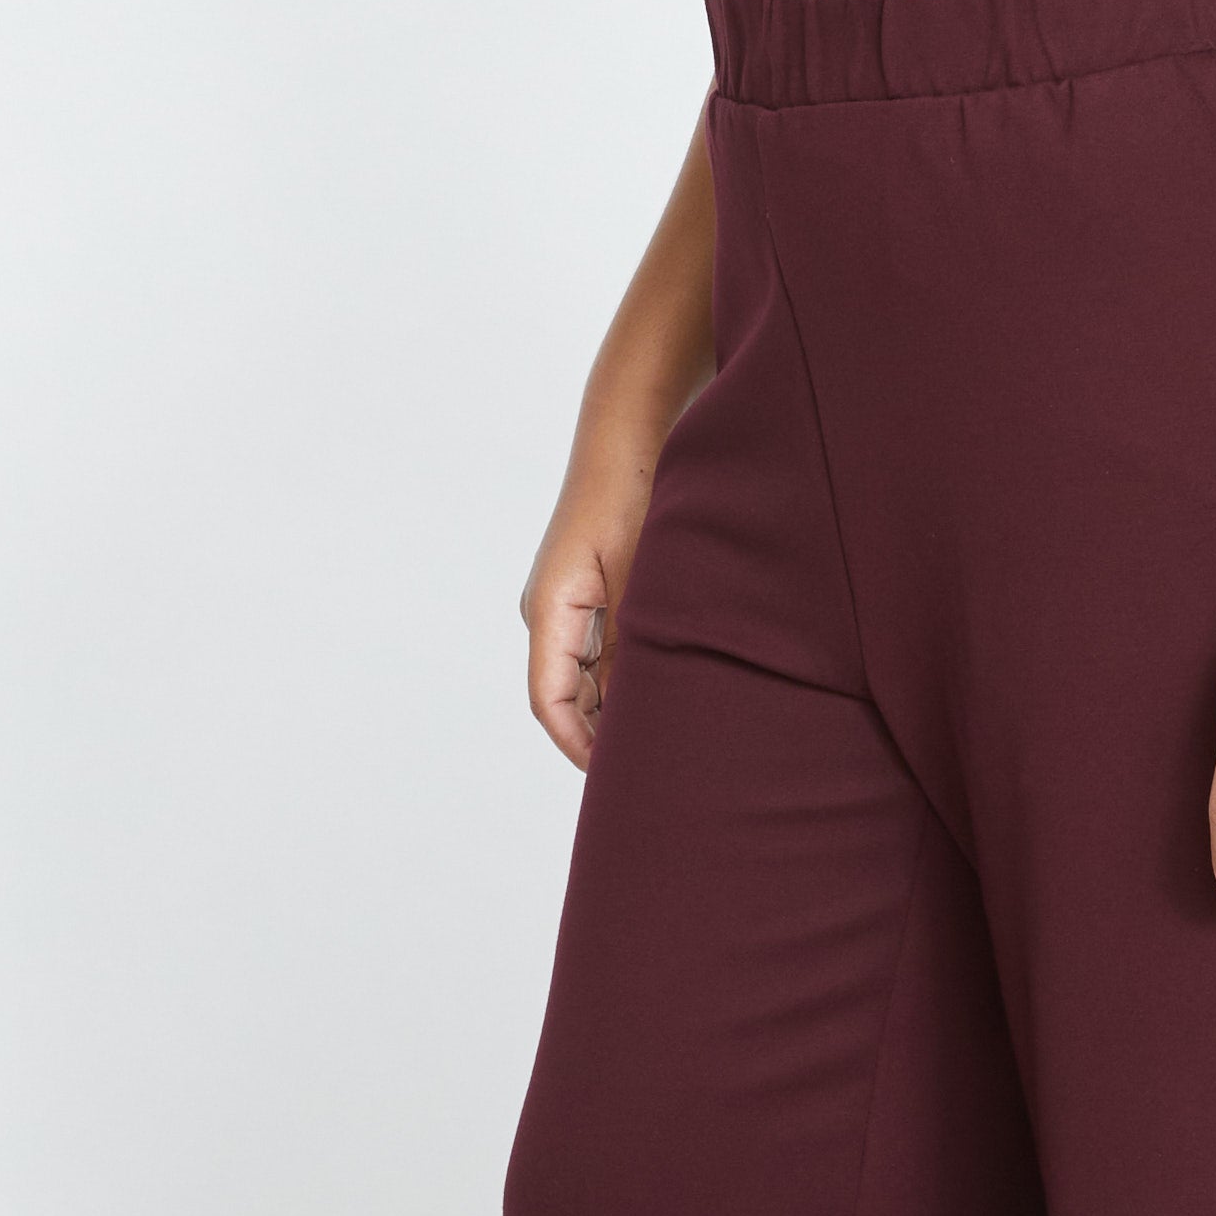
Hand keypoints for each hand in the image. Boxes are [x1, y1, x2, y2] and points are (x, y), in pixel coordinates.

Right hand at [521, 451, 656, 769]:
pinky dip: (626, 678)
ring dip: (617, 707)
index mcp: (550, 610)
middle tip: (650, 770)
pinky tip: (666, 692)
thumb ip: (632, 650)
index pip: (550, 702)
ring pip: (586, 678)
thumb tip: (635, 714)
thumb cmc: (634, 498)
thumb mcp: (641, 582)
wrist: (630, 435)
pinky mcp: (590, 595)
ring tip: (664, 738)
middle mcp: (550, 614)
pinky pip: (600, 653)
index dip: (578, 747)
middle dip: (601, 737)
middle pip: (566, 697)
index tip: (615, 780)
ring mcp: (568, 604)